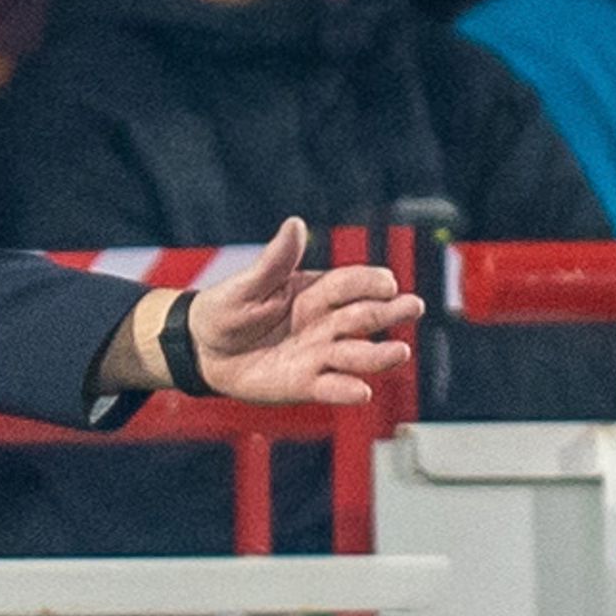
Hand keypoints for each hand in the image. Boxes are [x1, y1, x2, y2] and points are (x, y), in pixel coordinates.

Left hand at [187, 217, 423, 404]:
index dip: (369, 282)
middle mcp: (325, 323)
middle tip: (412, 307)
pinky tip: (362, 391)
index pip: (350, 284)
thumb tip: (295, 224)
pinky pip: (330, 387)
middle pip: (364, 316)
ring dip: (378, 355)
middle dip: (389, 312)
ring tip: (399, 352)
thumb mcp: (247, 285)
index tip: (386, 282)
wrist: (202, 349)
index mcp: (315, 292)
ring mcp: (318, 354)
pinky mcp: (305, 384)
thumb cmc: (227, 310)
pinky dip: (345, 389)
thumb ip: (274, 262)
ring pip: (355, 354)